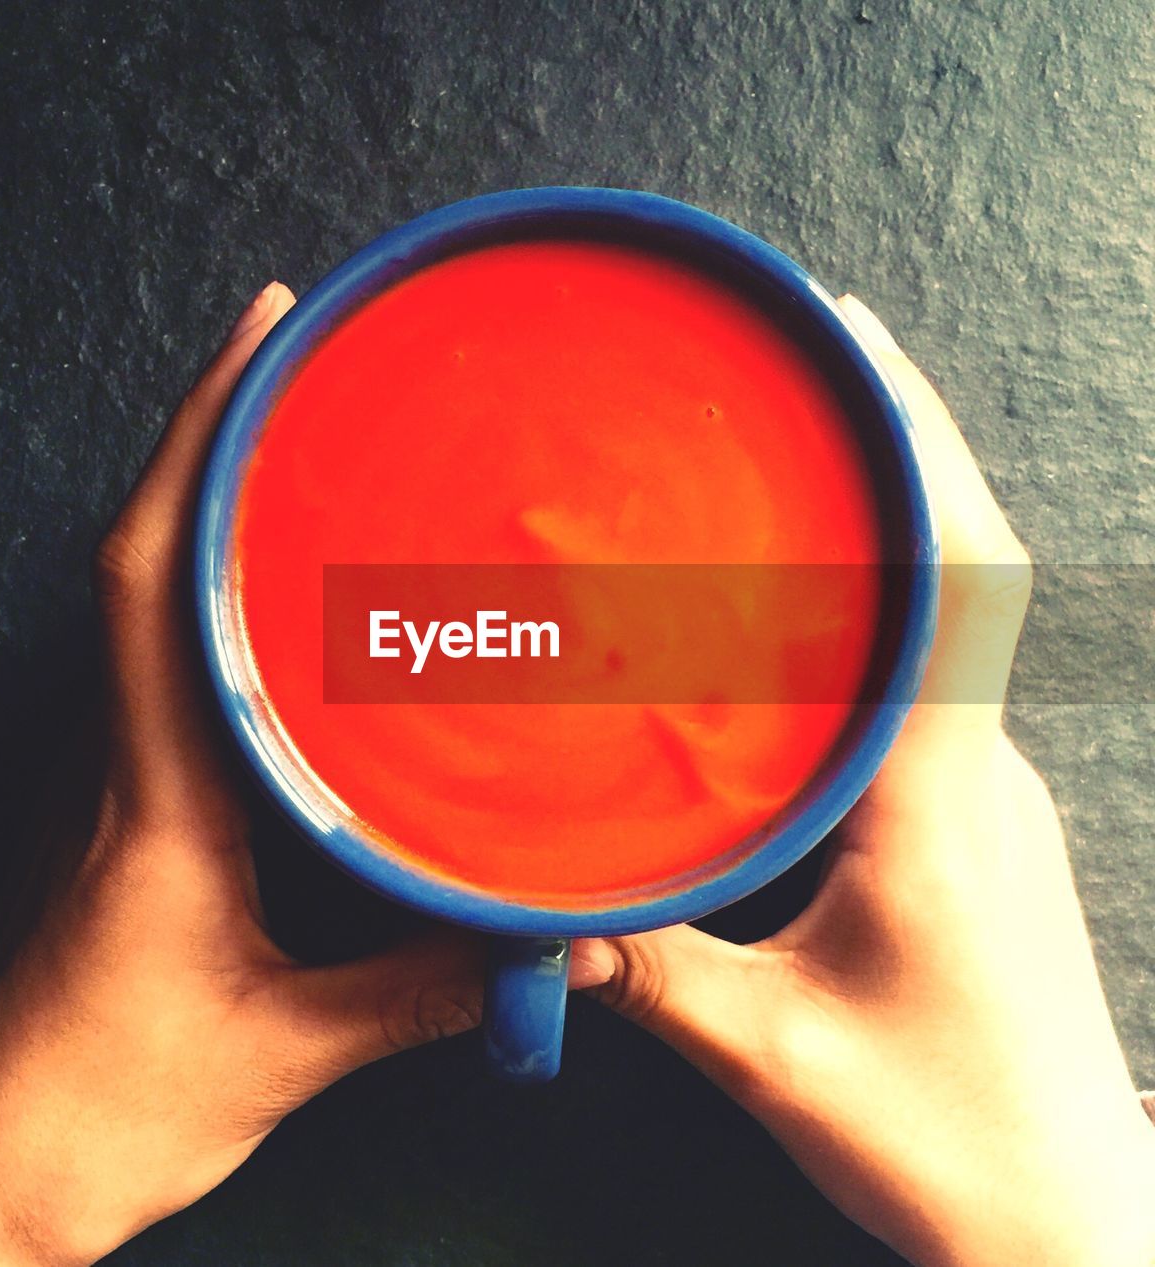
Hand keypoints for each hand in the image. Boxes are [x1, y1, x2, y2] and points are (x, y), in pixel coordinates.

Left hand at [0, 284, 614, 1266]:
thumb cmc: (107, 1111)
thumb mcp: (285, 1051)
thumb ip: (428, 989)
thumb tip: (565, 947)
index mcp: (157, 790)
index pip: (156, 576)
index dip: (200, 444)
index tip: (259, 344)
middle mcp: (132, 761)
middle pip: (152, 553)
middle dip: (215, 433)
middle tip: (298, 353)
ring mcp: (128, 783)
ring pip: (156, 604)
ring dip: (214, 501)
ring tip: (300, 437)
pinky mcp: (140, 815)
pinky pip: (177, 670)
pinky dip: (222, 594)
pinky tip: (284, 594)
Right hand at [588, 297, 1154, 1266]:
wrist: (1065, 1220)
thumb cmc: (950, 1140)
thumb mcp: (771, 1055)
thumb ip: (650, 969)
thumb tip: (544, 914)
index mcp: (940, 795)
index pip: (960, 580)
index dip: (916, 446)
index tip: (853, 347)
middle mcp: (975, 767)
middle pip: (961, 563)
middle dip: (894, 444)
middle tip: (802, 364)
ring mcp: (978, 790)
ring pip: (947, 620)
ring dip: (889, 520)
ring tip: (792, 456)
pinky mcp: (962, 821)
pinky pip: (925, 681)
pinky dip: (876, 609)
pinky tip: (802, 611)